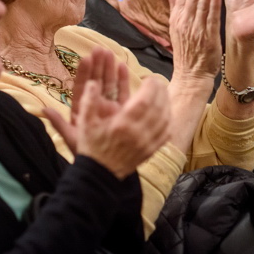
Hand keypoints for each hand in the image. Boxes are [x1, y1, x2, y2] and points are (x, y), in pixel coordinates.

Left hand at [45, 48, 127, 154]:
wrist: (106, 168)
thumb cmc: (86, 154)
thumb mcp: (71, 137)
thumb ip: (58, 123)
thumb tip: (43, 109)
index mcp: (82, 110)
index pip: (81, 87)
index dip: (83, 73)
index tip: (85, 58)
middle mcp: (95, 106)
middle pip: (96, 82)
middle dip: (98, 65)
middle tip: (99, 48)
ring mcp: (109, 108)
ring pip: (109, 84)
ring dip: (109, 69)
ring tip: (110, 52)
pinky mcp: (123, 112)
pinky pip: (122, 93)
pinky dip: (123, 80)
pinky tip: (122, 66)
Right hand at [51, 64, 169, 179]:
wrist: (99, 175)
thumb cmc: (92, 147)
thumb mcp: (85, 123)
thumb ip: (89, 101)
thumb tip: (93, 82)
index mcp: (123, 124)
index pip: (145, 100)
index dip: (150, 86)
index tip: (148, 78)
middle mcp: (139, 133)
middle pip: (158, 107)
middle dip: (160, 91)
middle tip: (157, 81)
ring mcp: (147, 143)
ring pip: (165, 119)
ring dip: (166, 103)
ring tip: (163, 93)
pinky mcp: (151, 151)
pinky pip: (166, 133)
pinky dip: (168, 119)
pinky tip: (165, 112)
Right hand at [164, 0, 222, 80]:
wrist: (190, 75)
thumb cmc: (186, 51)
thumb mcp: (176, 27)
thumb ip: (174, 7)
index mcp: (177, 18)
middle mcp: (185, 22)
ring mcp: (196, 30)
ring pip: (201, 4)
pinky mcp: (208, 39)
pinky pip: (210, 20)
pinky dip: (213, 6)